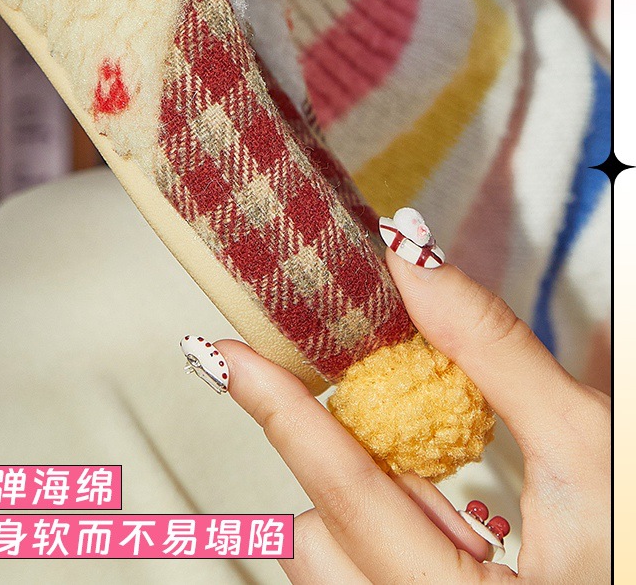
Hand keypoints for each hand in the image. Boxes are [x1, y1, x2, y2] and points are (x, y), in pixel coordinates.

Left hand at [216, 247, 609, 581]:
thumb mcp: (586, 444)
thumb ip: (491, 351)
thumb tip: (410, 259)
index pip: (344, 493)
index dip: (280, 409)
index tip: (224, 355)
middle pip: (318, 533)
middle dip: (354, 472)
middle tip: (429, 455)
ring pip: (327, 562)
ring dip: (372, 509)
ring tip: (459, 507)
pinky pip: (357, 581)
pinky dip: (386, 538)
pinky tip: (455, 536)